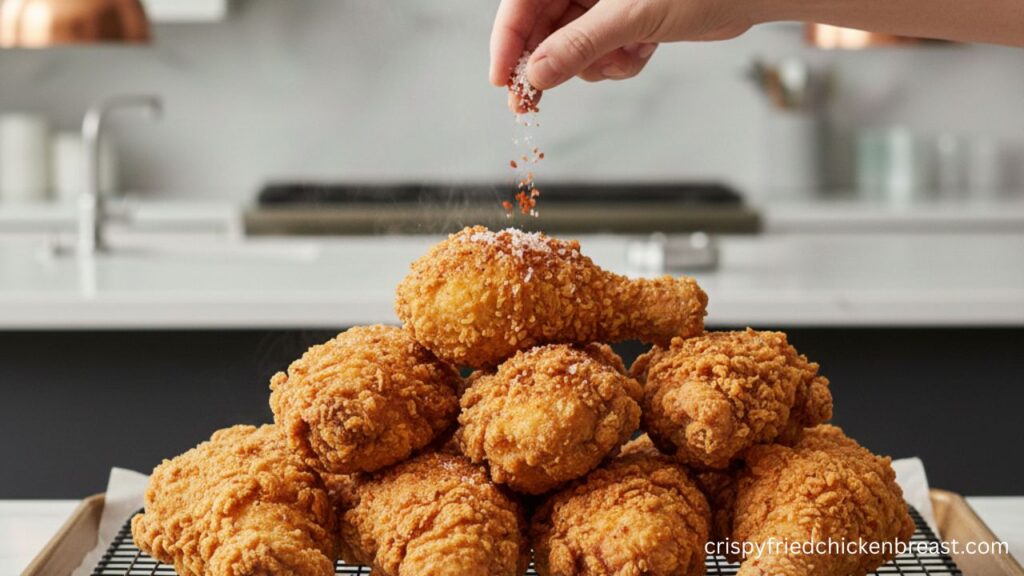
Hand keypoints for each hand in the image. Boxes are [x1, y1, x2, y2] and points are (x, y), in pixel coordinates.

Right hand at [491, 0, 755, 104]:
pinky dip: (619, 62)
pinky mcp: (627, 20)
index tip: (501, 80)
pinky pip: (602, 53)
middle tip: (529, 102)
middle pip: (542, 28)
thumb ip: (578, 45)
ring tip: (621, 59)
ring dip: (593, 65)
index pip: (521, 2)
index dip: (507, 42)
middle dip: (547, 64)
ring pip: (572, 47)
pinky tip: (642, 52)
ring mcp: (605, 0)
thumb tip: (536, 74)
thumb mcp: (630, 15)